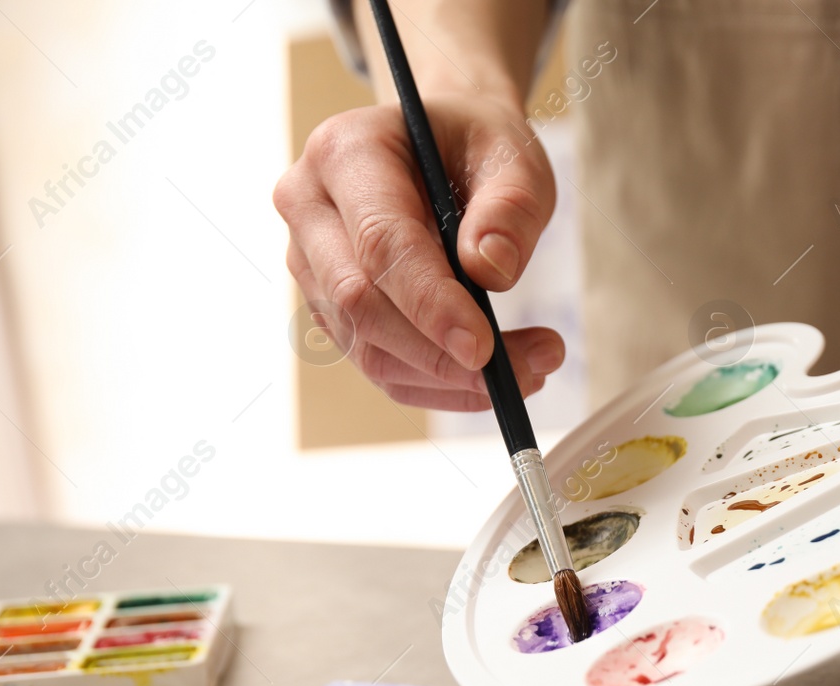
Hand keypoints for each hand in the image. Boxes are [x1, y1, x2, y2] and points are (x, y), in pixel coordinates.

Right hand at [274, 95, 561, 410]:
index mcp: (344, 152)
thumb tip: (491, 271)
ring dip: (446, 378)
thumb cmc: (474, 146)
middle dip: (441, 354)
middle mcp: (309, 207)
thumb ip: (510, 206)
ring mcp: (309, 262)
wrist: (439, 147)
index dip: (430, 303)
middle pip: (359, 304)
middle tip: (530, 370)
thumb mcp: (512, 155)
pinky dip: (435, 384)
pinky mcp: (327, 305)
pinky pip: (376, 363)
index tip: (485, 349)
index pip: (380, 242)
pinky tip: (489, 380)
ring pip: (366, 347)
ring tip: (530, 371)